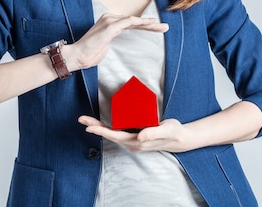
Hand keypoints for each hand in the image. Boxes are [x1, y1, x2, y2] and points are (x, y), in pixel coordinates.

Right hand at [65, 14, 167, 70]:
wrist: (76, 56)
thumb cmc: (89, 55)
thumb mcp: (105, 48)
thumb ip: (111, 42)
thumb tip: (115, 45)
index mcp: (110, 24)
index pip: (131, 24)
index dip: (145, 27)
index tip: (157, 29)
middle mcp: (110, 19)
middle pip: (135, 21)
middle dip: (151, 24)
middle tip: (165, 27)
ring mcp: (109, 21)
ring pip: (134, 20)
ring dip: (149, 24)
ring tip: (162, 27)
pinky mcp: (109, 26)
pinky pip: (128, 22)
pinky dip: (139, 22)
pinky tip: (149, 24)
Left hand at [78, 115, 192, 152]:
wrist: (179, 138)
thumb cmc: (173, 132)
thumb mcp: (166, 130)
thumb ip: (153, 133)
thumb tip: (139, 136)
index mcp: (138, 142)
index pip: (116, 136)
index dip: (102, 131)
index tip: (89, 127)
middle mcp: (133, 143)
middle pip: (110, 135)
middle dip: (95, 127)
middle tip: (81, 120)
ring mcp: (133, 141)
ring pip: (113, 134)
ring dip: (100, 127)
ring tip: (88, 121)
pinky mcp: (135, 137)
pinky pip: (118, 133)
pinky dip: (109, 128)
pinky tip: (103, 123)